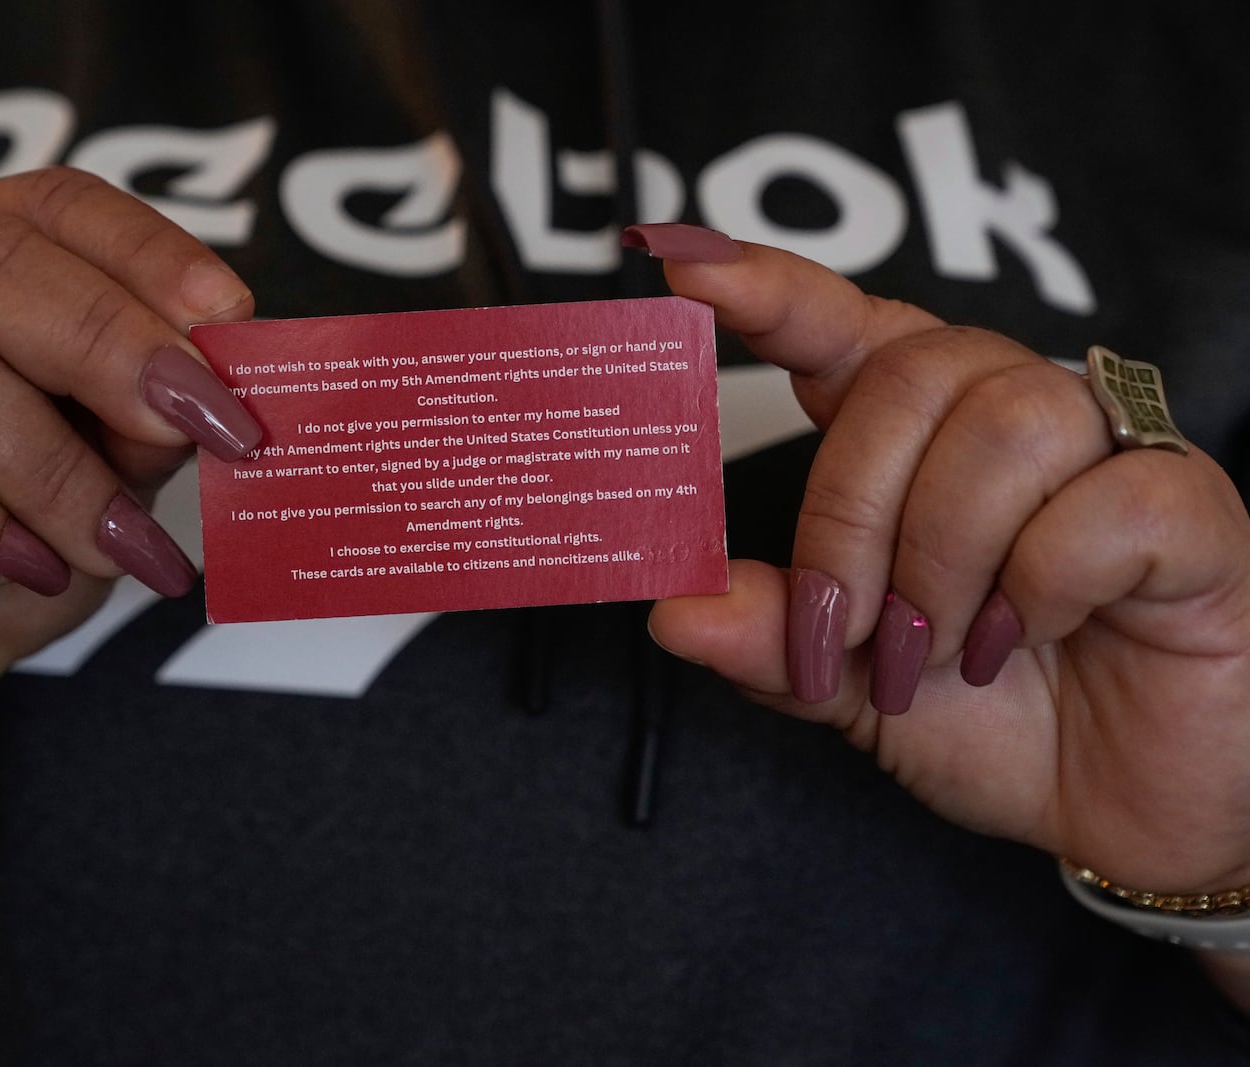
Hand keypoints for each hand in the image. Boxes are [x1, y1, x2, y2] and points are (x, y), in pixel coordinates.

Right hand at [0, 167, 259, 810]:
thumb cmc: (12, 542)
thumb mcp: (110, 471)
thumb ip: (148, 418)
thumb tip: (211, 392)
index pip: (54, 204)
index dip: (148, 253)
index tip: (231, 320)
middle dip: (116, 347)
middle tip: (201, 427)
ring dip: (57, 474)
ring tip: (117, 545)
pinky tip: (29, 568)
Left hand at [632, 224, 1249, 896]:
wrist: (1121, 810)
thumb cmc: (991, 720)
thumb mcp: (849, 685)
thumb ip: (771, 639)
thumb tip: (671, 613)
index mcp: (917, 435)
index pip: (840, 323)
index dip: (765, 288)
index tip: (678, 266)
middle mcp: (1011, 415)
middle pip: (909, 378)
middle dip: (848, 519)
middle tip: (846, 631)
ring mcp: (1111, 451)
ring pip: (1007, 425)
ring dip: (945, 561)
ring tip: (942, 650)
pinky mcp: (1193, 508)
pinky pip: (1108, 499)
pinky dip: (1043, 584)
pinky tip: (1028, 635)